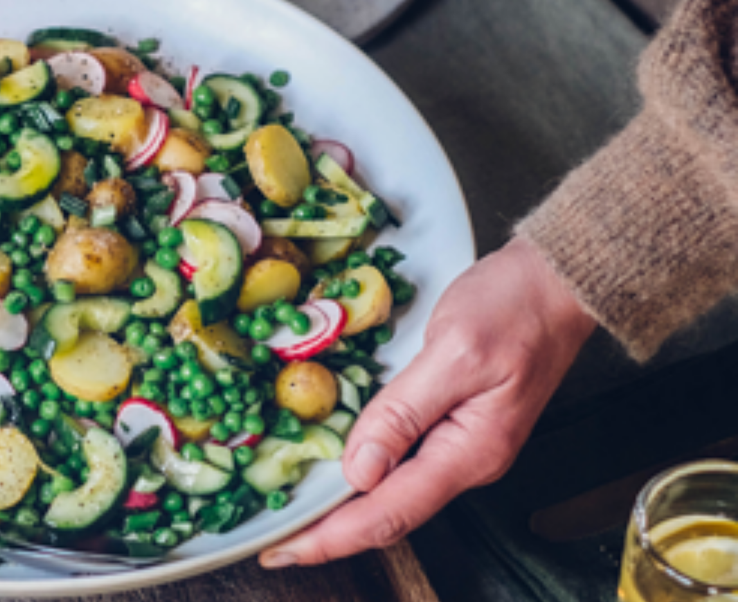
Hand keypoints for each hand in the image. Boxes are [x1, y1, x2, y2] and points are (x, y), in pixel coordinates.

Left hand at [259, 236, 596, 567]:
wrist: (558, 282)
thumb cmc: (516, 308)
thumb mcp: (454, 351)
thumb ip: (404, 411)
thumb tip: (361, 470)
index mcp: (469, 451)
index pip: (390, 513)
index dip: (333, 538)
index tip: (285, 552)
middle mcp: (464, 460)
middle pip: (388, 513)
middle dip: (329, 533)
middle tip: (274, 543)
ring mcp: (459, 444)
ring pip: (391, 492)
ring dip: (341, 508)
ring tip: (292, 517)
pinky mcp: (450, 423)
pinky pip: (399, 461)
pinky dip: (359, 473)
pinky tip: (330, 470)